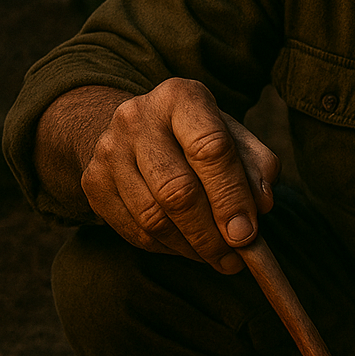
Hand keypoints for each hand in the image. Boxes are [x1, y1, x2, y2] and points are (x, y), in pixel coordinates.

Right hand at [79, 78, 278, 272]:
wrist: (135, 131)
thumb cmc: (197, 136)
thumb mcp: (233, 137)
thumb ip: (256, 166)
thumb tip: (261, 204)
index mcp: (180, 97)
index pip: (210, 149)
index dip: (231, 197)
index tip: (247, 234)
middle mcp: (137, 117)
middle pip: (177, 191)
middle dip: (211, 234)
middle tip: (235, 258)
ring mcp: (108, 150)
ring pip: (153, 218)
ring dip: (191, 248)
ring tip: (217, 258)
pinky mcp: (92, 182)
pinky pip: (134, 231)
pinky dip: (168, 249)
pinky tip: (188, 248)